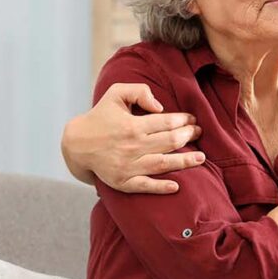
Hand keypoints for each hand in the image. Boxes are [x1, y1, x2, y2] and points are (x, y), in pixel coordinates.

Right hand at [61, 83, 204, 193]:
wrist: (76, 144)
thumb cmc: (100, 116)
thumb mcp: (116, 93)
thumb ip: (139, 91)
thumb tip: (160, 106)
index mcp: (132, 125)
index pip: (167, 123)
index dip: (184, 121)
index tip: (192, 120)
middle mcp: (132, 146)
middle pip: (170, 142)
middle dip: (189, 137)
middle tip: (199, 133)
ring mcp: (128, 166)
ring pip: (163, 164)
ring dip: (185, 161)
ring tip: (201, 158)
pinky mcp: (123, 181)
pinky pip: (145, 186)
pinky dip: (161, 187)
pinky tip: (176, 186)